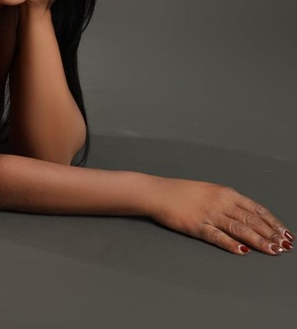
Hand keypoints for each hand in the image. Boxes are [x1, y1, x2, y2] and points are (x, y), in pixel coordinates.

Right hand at [151, 177, 291, 254]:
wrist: (156, 192)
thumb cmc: (180, 192)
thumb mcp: (208, 190)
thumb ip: (227, 201)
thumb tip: (247, 216)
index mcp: (225, 193)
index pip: (256, 209)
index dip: (272, 222)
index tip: (284, 233)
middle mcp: (220, 202)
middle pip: (252, 220)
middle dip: (271, 234)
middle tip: (284, 246)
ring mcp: (208, 214)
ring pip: (240, 229)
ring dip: (258, 241)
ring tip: (272, 250)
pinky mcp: (196, 226)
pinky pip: (217, 236)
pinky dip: (231, 244)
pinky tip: (243, 251)